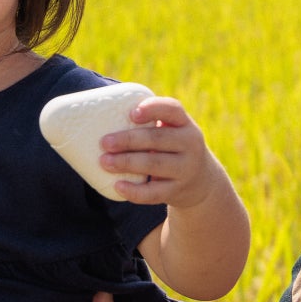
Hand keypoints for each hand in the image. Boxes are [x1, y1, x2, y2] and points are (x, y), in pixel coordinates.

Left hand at [99, 96, 228, 209]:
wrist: (201, 182)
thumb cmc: (172, 148)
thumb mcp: (170, 131)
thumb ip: (147, 123)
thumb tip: (99, 116)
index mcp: (184, 124)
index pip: (173, 110)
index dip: (152, 109)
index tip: (131, 113)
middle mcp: (190, 144)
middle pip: (157, 139)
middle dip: (128, 140)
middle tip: (104, 142)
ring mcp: (186, 169)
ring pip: (155, 165)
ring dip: (127, 163)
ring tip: (104, 162)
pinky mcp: (178, 191)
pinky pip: (155, 193)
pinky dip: (135, 191)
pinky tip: (118, 186)